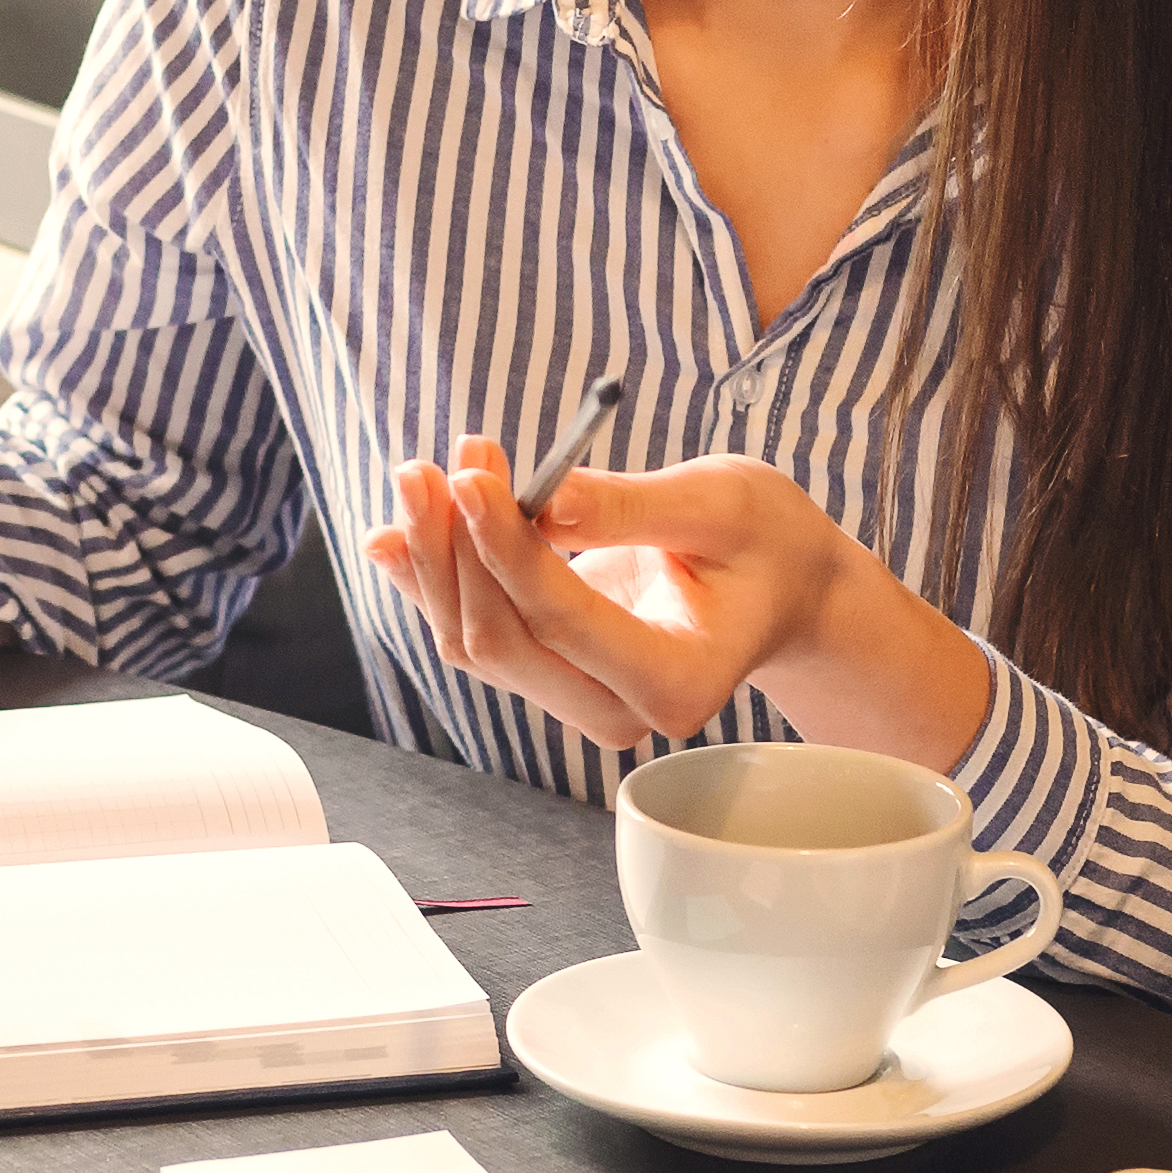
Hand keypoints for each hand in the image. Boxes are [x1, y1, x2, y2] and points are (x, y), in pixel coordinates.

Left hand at [362, 438, 990, 768]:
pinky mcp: (547, 673)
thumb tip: (543, 497)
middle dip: (458, 548)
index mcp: (677, 682)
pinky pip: (472, 631)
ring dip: (437, 556)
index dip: (506, 547)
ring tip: (420, 474)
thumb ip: (631, 507)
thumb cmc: (762, 542)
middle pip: (505, 640)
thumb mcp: (720, 504)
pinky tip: (394, 532)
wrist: (776, 585)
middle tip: (441, 461)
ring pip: (475, 639)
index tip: (470, 474)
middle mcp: (620, 711)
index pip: (564, 619)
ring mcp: (577, 699)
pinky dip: (432, 578)